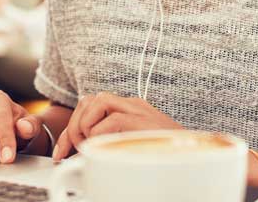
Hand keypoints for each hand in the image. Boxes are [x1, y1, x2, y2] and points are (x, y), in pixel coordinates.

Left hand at [53, 92, 182, 161]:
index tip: (62, 152)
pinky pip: (110, 120)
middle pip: (89, 100)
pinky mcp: (142, 120)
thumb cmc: (167, 156)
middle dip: (71, 127)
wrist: (196, 158)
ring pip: (96, 102)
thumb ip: (114, 142)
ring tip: (87, 148)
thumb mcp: (136, 146)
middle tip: (68, 152)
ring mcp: (138, 110)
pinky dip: (98, 134)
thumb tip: (87, 157)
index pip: (91, 105)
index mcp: (130, 109)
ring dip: (83, 127)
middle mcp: (132, 104)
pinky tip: (100, 149)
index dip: (71, 127)